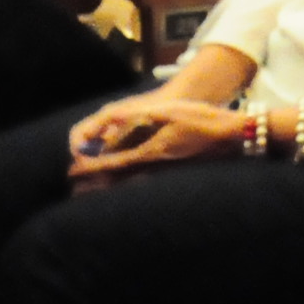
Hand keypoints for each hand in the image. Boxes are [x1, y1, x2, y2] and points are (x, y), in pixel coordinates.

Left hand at [66, 90, 245, 182]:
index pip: (112, 163)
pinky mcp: (174, 172)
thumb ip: (137, 117)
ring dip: (109, 186)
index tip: (72, 172)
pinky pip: (144, 182)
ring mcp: (165, 172)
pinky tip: (125, 186)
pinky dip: (128, 185)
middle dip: (95, 183)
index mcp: (149, 151)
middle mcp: (154, 167)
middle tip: (74, 188)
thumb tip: (109, 118)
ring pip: (129, 183)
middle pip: (117, 179)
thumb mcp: (166, 111)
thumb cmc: (200, 119)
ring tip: (90, 191)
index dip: (90, 167)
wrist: (231, 136)